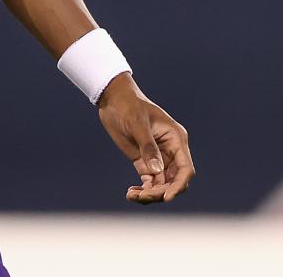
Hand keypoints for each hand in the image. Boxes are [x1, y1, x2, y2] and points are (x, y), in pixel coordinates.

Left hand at [97, 73, 194, 204]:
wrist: (112, 99)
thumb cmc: (128, 105)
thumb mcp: (137, 124)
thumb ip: (148, 147)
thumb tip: (157, 171)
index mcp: (176, 139)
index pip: (185, 169)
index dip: (179, 185)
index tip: (166, 197)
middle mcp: (170, 151)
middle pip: (173, 181)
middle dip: (160, 192)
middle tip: (141, 195)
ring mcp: (158, 157)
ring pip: (161, 185)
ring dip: (150, 194)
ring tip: (132, 195)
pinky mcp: (144, 161)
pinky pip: (149, 182)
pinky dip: (142, 190)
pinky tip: (130, 193)